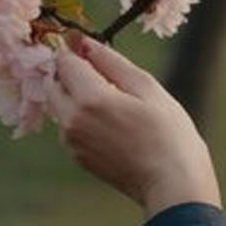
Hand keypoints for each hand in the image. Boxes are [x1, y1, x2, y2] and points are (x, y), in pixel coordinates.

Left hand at [51, 34, 221, 218]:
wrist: (171, 183)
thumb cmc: (168, 131)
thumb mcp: (146, 87)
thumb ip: (111, 61)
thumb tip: (85, 42)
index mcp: (90, 98)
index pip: (65, 61)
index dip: (73, 47)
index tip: (86, 43)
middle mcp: (72, 120)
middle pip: (53, 83)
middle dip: (70, 72)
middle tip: (100, 70)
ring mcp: (71, 142)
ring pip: (59, 106)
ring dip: (74, 94)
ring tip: (111, 98)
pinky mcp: (77, 157)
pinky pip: (69, 126)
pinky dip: (80, 116)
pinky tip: (111, 122)